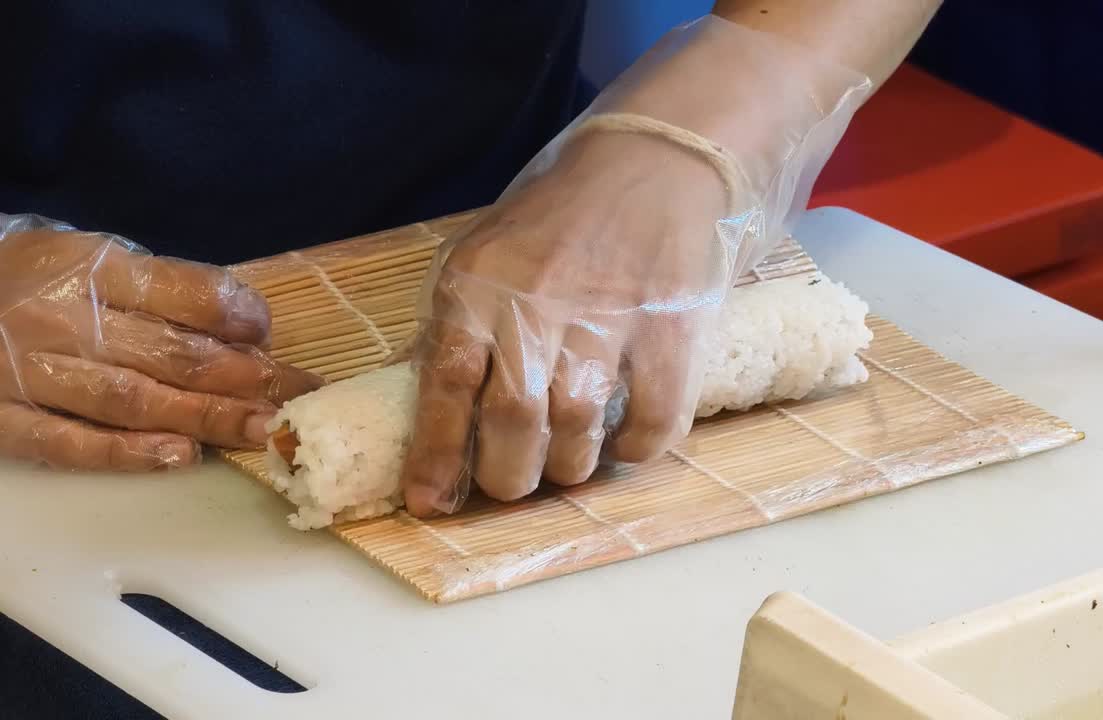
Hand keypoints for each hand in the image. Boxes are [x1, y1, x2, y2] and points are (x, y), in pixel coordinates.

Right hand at [0, 217, 324, 470]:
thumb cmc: (29, 280)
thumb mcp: (88, 260)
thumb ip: (157, 289)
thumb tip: (242, 326)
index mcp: (90, 269)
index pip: (179, 291)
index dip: (233, 314)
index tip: (268, 333)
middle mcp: (63, 319)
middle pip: (170, 354)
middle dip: (244, 379)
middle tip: (297, 398)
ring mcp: (30, 373)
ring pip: (131, 400)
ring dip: (204, 419)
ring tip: (260, 432)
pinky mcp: (3, 420)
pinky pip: (69, 442)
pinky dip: (126, 453)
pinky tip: (178, 457)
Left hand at [401, 130, 732, 511]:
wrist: (657, 161)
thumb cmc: (560, 217)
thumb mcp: (486, 252)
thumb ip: (459, 322)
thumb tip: (429, 407)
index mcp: (478, 281)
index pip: (445, 382)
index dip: (435, 454)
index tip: (429, 502)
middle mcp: (537, 299)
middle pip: (512, 417)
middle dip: (506, 475)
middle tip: (512, 484)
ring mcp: (609, 314)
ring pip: (577, 426)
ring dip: (568, 465)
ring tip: (567, 462)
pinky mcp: (672, 327)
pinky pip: (654, 418)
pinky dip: (637, 448)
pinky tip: (626, 444)